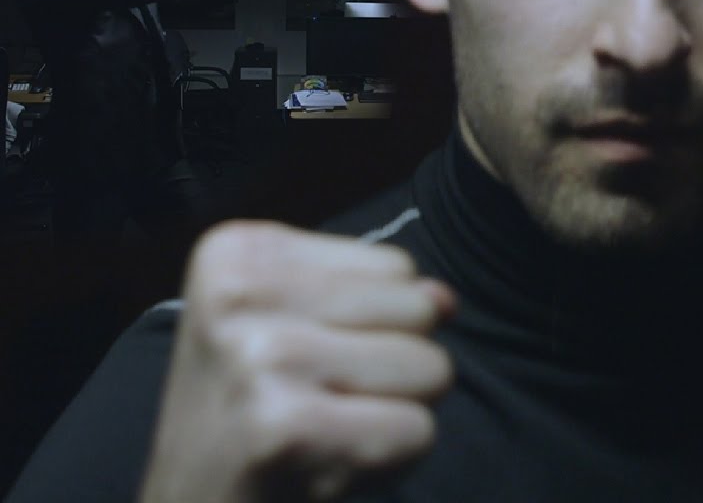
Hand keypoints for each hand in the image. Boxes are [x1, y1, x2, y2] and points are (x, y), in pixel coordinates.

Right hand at [140, 221, 455, 502]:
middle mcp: (241, 292)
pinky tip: (327, 467)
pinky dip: (392, 462)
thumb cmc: (249, 414)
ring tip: (326, 431)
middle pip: (418, 310)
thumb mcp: (297, 326)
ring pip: (430, 368)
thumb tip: (445, 299)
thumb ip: (379, 298)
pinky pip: (416, 432)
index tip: (304, 362)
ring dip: (396, 413)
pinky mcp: (285, 426)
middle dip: (392, 367)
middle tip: (319, 402)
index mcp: (240, 252)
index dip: (374, 326)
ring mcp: (262, 356)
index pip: (397, 267)